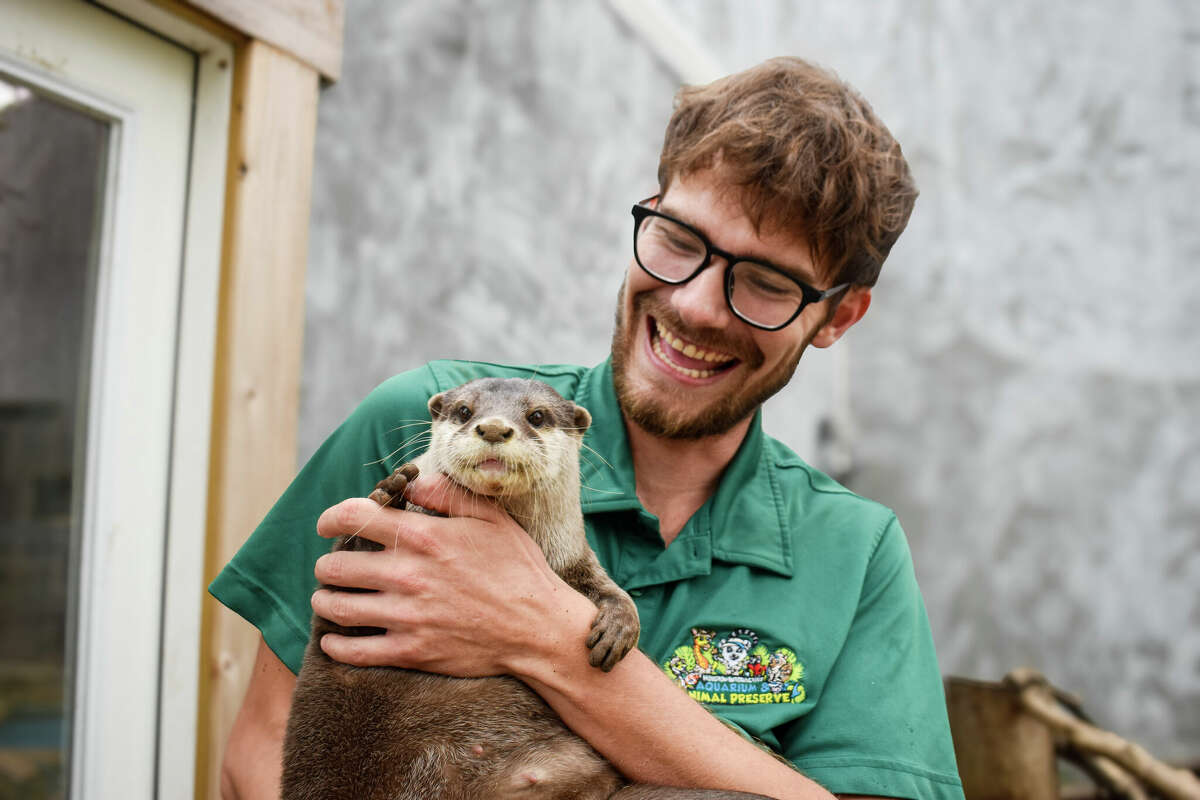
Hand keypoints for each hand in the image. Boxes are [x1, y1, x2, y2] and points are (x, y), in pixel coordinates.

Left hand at [310, 473, 592, 676]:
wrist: (538, 628)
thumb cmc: (517, 568)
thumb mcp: (491, 517)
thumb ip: (447, 494)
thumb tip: (412, 482)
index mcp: (425, 537)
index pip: (355, 518)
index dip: (331, 518)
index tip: (326, 525)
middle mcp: (408, 574)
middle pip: (336, 566)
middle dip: (328, 564)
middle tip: (332, 566)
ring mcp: (407, 615)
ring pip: (338, 607)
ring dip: (325, 599)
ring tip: (327, 597)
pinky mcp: (411, 651)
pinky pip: (355, 652)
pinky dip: (335, 644)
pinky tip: (332, 638)